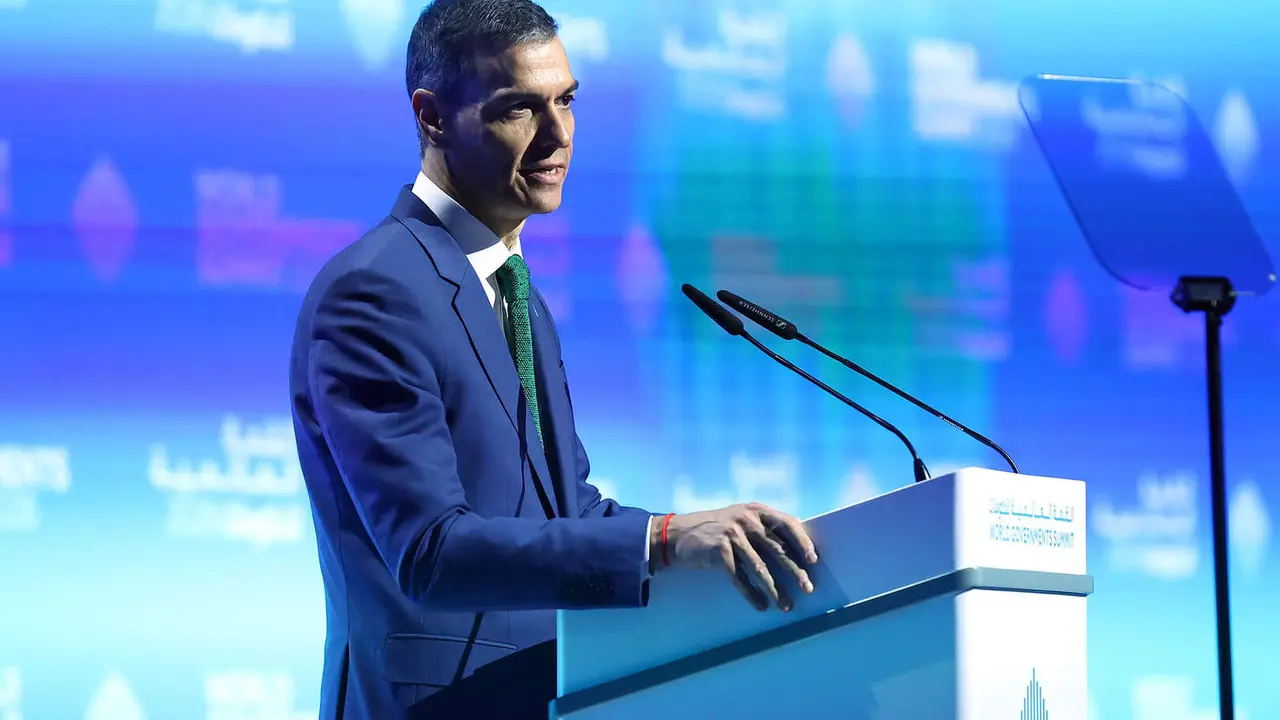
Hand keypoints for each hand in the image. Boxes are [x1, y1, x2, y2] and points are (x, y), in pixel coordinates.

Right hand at [651, 503, 817, 611]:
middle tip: (808, 589)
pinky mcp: (718, 553)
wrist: (678, 534)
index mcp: (755, 510)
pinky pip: (740, 579)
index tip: (813, 560)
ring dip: (775, 589)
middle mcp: (746, 520)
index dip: (802, 542)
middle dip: (795, 572)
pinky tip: (761, 606)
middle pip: (777, 549)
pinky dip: (751, 594)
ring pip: (760, 568)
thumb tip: (796, 549)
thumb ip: (764, 527)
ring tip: (786, 606)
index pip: (787, 523)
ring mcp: (732, 536)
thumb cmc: (716, 529)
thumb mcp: (740, 518)